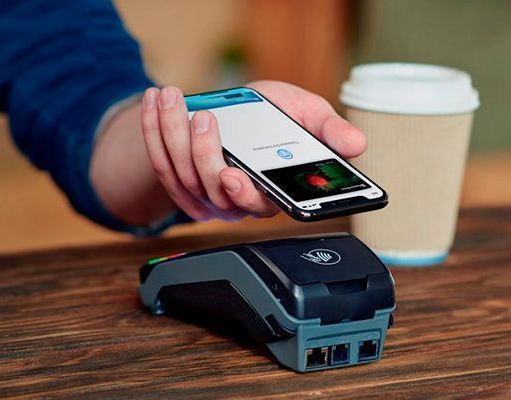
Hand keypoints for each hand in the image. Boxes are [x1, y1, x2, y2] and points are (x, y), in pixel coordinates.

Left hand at [139, 80, 366, 221]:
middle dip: (204, 153)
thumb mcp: (306, 115)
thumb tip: (356, 145)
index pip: (261, 205)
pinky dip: (153, 129)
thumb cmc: (274, 118)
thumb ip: (327, 129)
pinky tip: (155, 103)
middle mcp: (236, 200)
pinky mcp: (177, 184)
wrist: (234, 114)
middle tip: (204, 118)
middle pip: (215, 189)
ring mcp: (204, 195)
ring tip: (173, 97)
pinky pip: (161, 162)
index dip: (245, 195)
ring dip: (173, 133)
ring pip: (183, 173)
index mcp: (271, 192)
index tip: (233, 175)